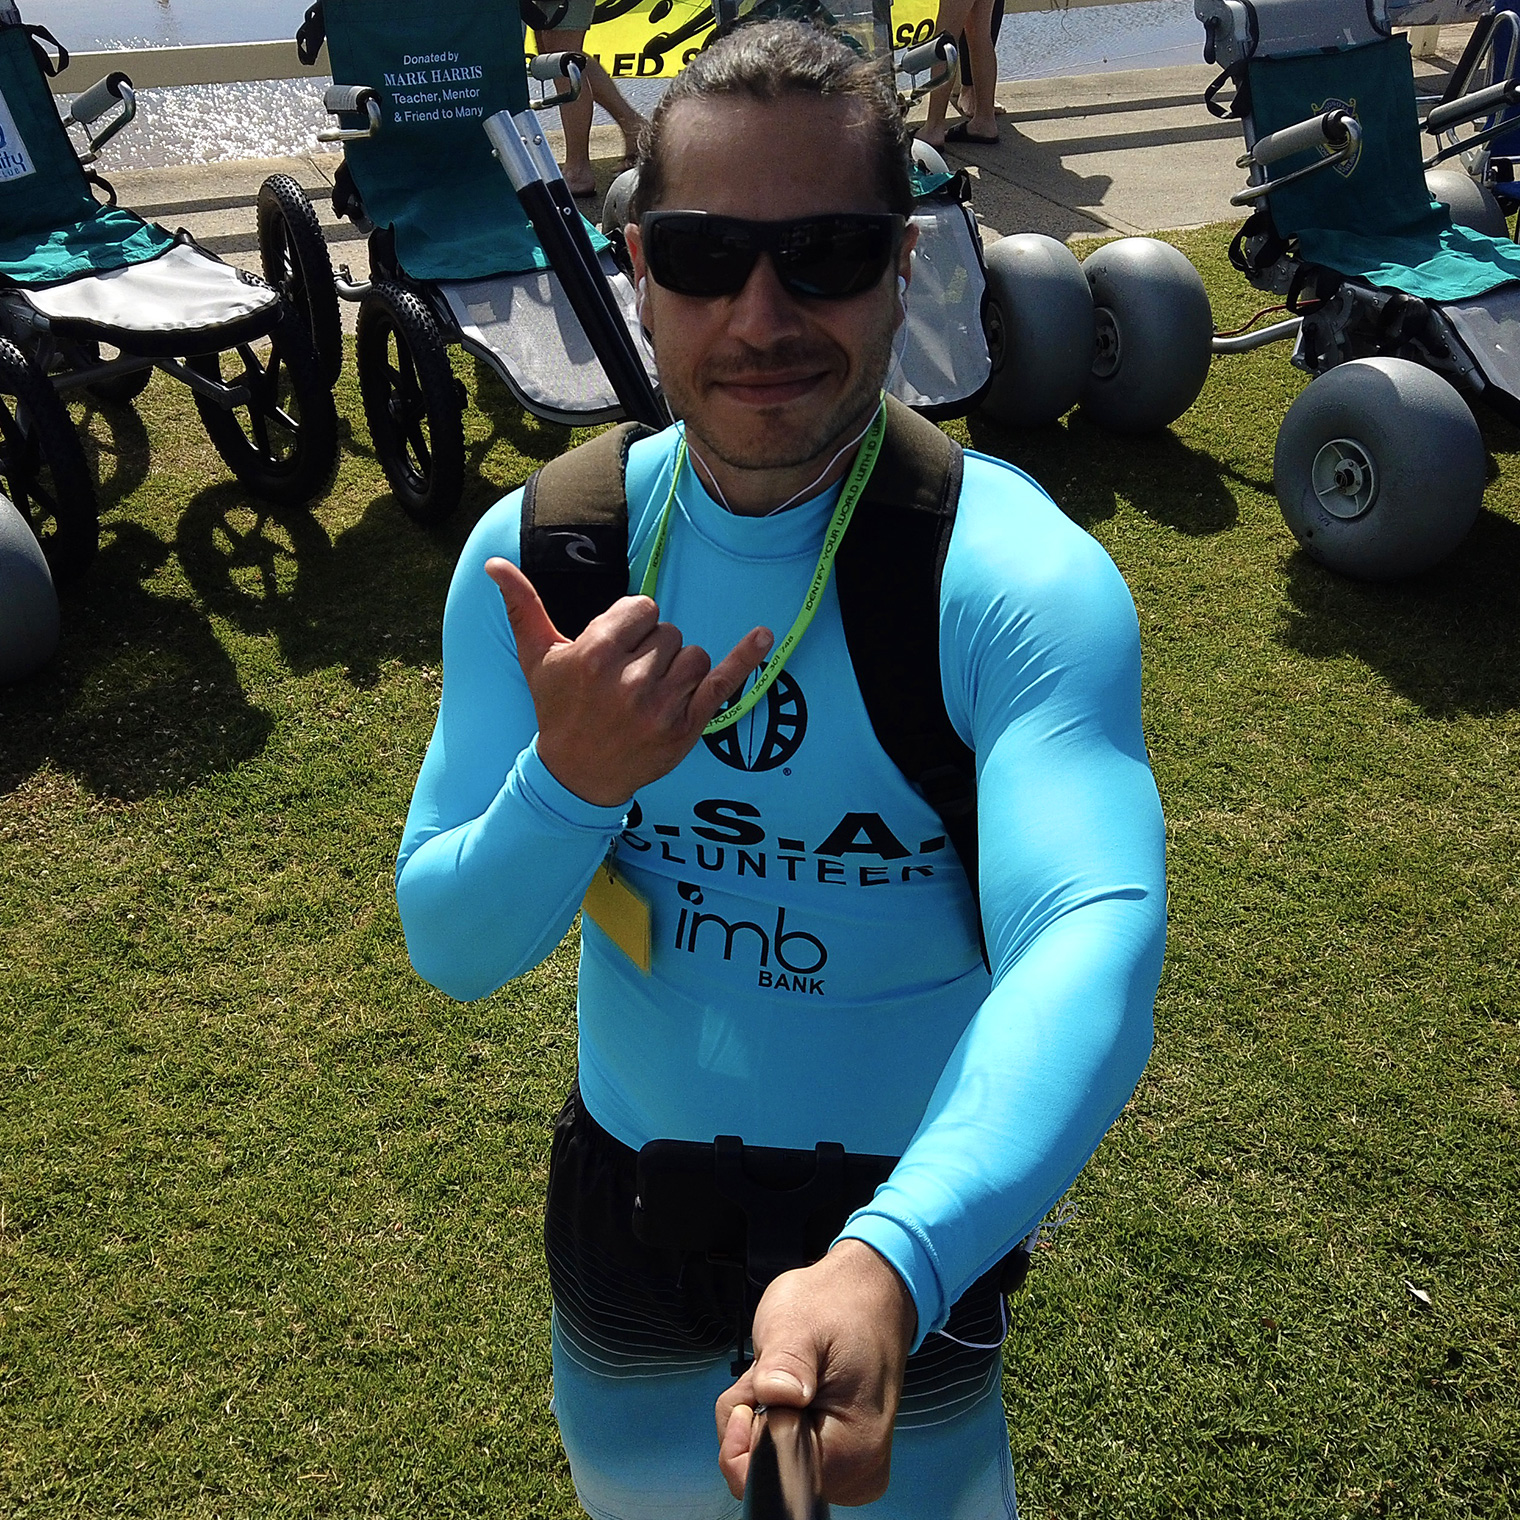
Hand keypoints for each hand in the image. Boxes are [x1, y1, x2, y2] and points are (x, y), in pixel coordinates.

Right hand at [486, 557, 772, 806]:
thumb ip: (522, 607)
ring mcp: (660, 706)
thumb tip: (495, 563)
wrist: (576, 776)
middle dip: (652, 651)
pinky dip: (745, 658)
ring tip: (650, 694)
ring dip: (678, 670)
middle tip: (627, 681)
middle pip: (669, 632)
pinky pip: (723, 682)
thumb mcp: (537, 658)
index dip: (633, 626)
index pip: (642, 609)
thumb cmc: (557, 710)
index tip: (618, 650)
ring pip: (693, 656)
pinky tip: (764, 635)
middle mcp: (628, 680)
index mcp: (594, 655)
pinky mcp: (685, 727)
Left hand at [715, 1240, 917, 1505]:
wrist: (867, 1295)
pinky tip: (788, 1387)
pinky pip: (780, 1454)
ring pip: (767, 1463)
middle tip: (771, 1372)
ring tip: (782, 1373)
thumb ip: (786, 1362)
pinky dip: (769, 1419)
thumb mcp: (801, 1322)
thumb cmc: (838, 1305)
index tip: (755, 1390)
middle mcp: (855, 1475)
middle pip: (766, 1474)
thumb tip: (774, 1396)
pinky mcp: (836, 1460)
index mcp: (853, 1451)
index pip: (775, 1481)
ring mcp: (847, 1471)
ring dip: (759, 1416)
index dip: (745, 1441)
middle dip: (751, 1422)